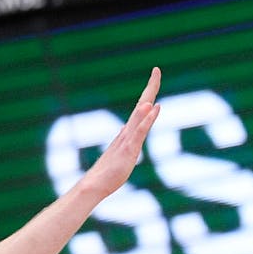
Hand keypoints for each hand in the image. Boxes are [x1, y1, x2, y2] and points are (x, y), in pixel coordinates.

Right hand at [81, 67, 161, 199]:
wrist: (96, 184)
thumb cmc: (110, 170)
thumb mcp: (123, 151)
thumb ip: (126, 138)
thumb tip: (126, 127)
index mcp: (129, 130)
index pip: (141, 107)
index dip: (149, 92)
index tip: (155, 75)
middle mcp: (128, 130)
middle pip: (142, 104)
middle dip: (151, 87)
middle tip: (157, 69)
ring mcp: (128, 139)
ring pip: (140, 116)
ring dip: (147, 100)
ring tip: (154, 83)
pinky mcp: (129, 149)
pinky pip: (139, 132)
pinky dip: (146, 119)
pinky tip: (153, 109)